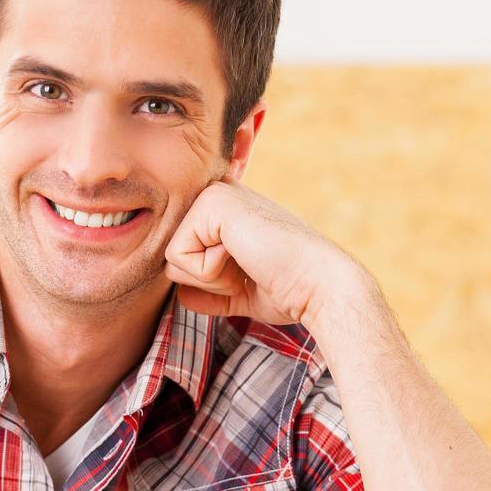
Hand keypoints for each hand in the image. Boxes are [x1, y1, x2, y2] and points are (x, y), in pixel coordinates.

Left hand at [163, 175, 364, 326]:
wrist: (318, 284)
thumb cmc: (289, 290)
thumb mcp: (243, 291)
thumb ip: (212, 292)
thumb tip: (184, 297)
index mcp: (227, 212)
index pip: (185, 255)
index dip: (212, 280)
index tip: (253, 274)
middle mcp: (218, 195)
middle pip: (173, 257)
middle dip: (206, 280)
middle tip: (249, 270)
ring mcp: (214, 194)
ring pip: (172, 258)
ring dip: (210, 278)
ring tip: (248, 263)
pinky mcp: (210, 203)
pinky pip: (178, 256)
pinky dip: (209, 273)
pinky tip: (243, 258)